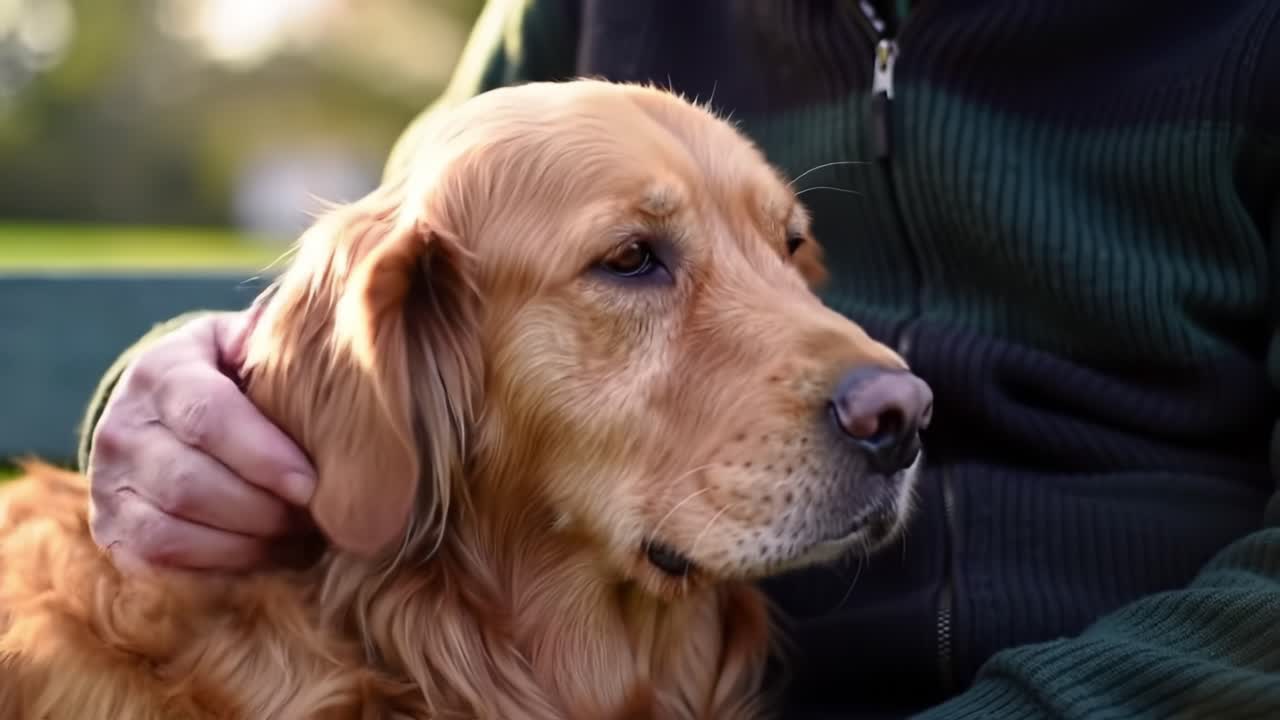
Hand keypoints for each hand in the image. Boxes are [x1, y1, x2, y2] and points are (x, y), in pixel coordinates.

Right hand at [87, 311, 317, 571]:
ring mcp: (108, 484)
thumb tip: (320, 340)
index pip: (208, 419)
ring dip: (245, 543)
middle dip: (263, 510)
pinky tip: (262, 553)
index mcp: (161, 372)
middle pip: (191, 485)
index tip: (312, 484)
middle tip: (313, 515)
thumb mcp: (246, 346)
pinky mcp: (112, 532)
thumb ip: (276, 344)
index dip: (263, 458)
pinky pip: (162, 565)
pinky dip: (219, 567)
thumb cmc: (233, 377)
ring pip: (174, 531)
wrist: (167, 413)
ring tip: (294, 535)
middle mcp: (121, 429)